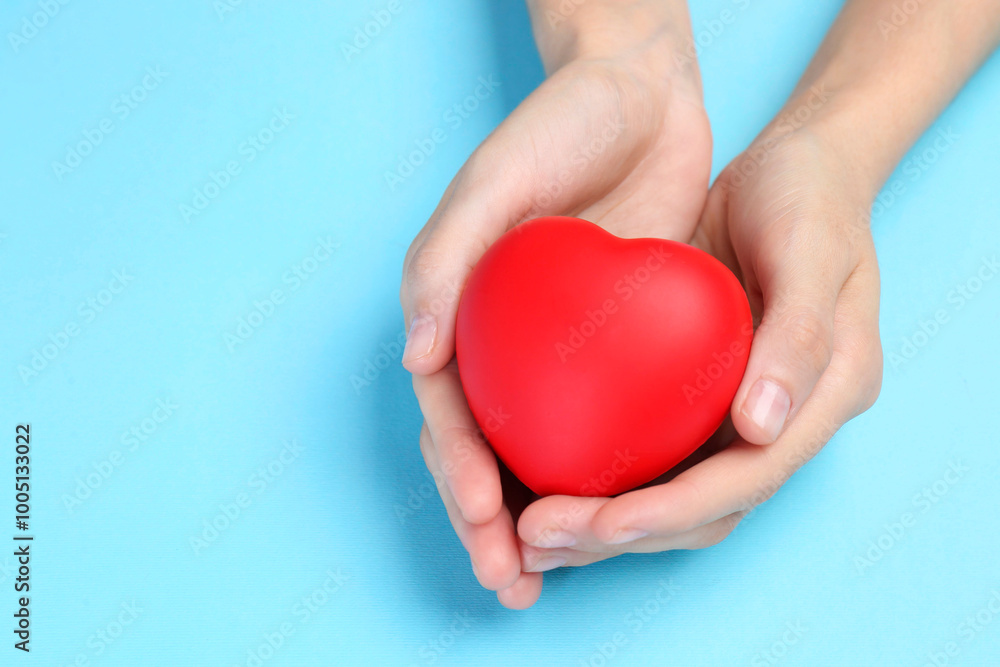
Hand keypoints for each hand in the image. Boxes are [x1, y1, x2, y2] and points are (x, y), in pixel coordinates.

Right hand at [401, 2, 711, 608]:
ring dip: (544, 521)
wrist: (640, 94)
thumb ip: (442, 259)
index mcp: (462, 317)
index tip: (488, 527)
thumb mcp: (492, 179)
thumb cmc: (557, 126)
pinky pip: (605, 424)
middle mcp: (504, 346)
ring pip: (543, 454)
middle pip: (490, 452)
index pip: (452, 416)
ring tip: (551, 580)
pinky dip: (605, 475)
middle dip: (493, 526)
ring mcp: (559, 353)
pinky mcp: (618, 348)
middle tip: (514, 586)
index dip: (462, 478)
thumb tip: (415, 356)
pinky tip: (621, 515)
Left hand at [515, 120, 883, 577]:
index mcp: (826, 399)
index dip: (672, 512)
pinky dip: (598, 479)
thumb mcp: (812, 250)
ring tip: (526, 530)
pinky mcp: (697, 399)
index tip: (599, 522)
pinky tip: (537, 480)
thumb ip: (797, 335)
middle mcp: (781, 424)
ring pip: (670, 497)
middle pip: (701, 511)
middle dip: (619, 533)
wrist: (794, 173)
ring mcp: (738, 417)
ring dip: (600, 524)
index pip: (746, 482)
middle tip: (535, 535)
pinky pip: (648, 454)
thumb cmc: (809, 201)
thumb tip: (760, 429)